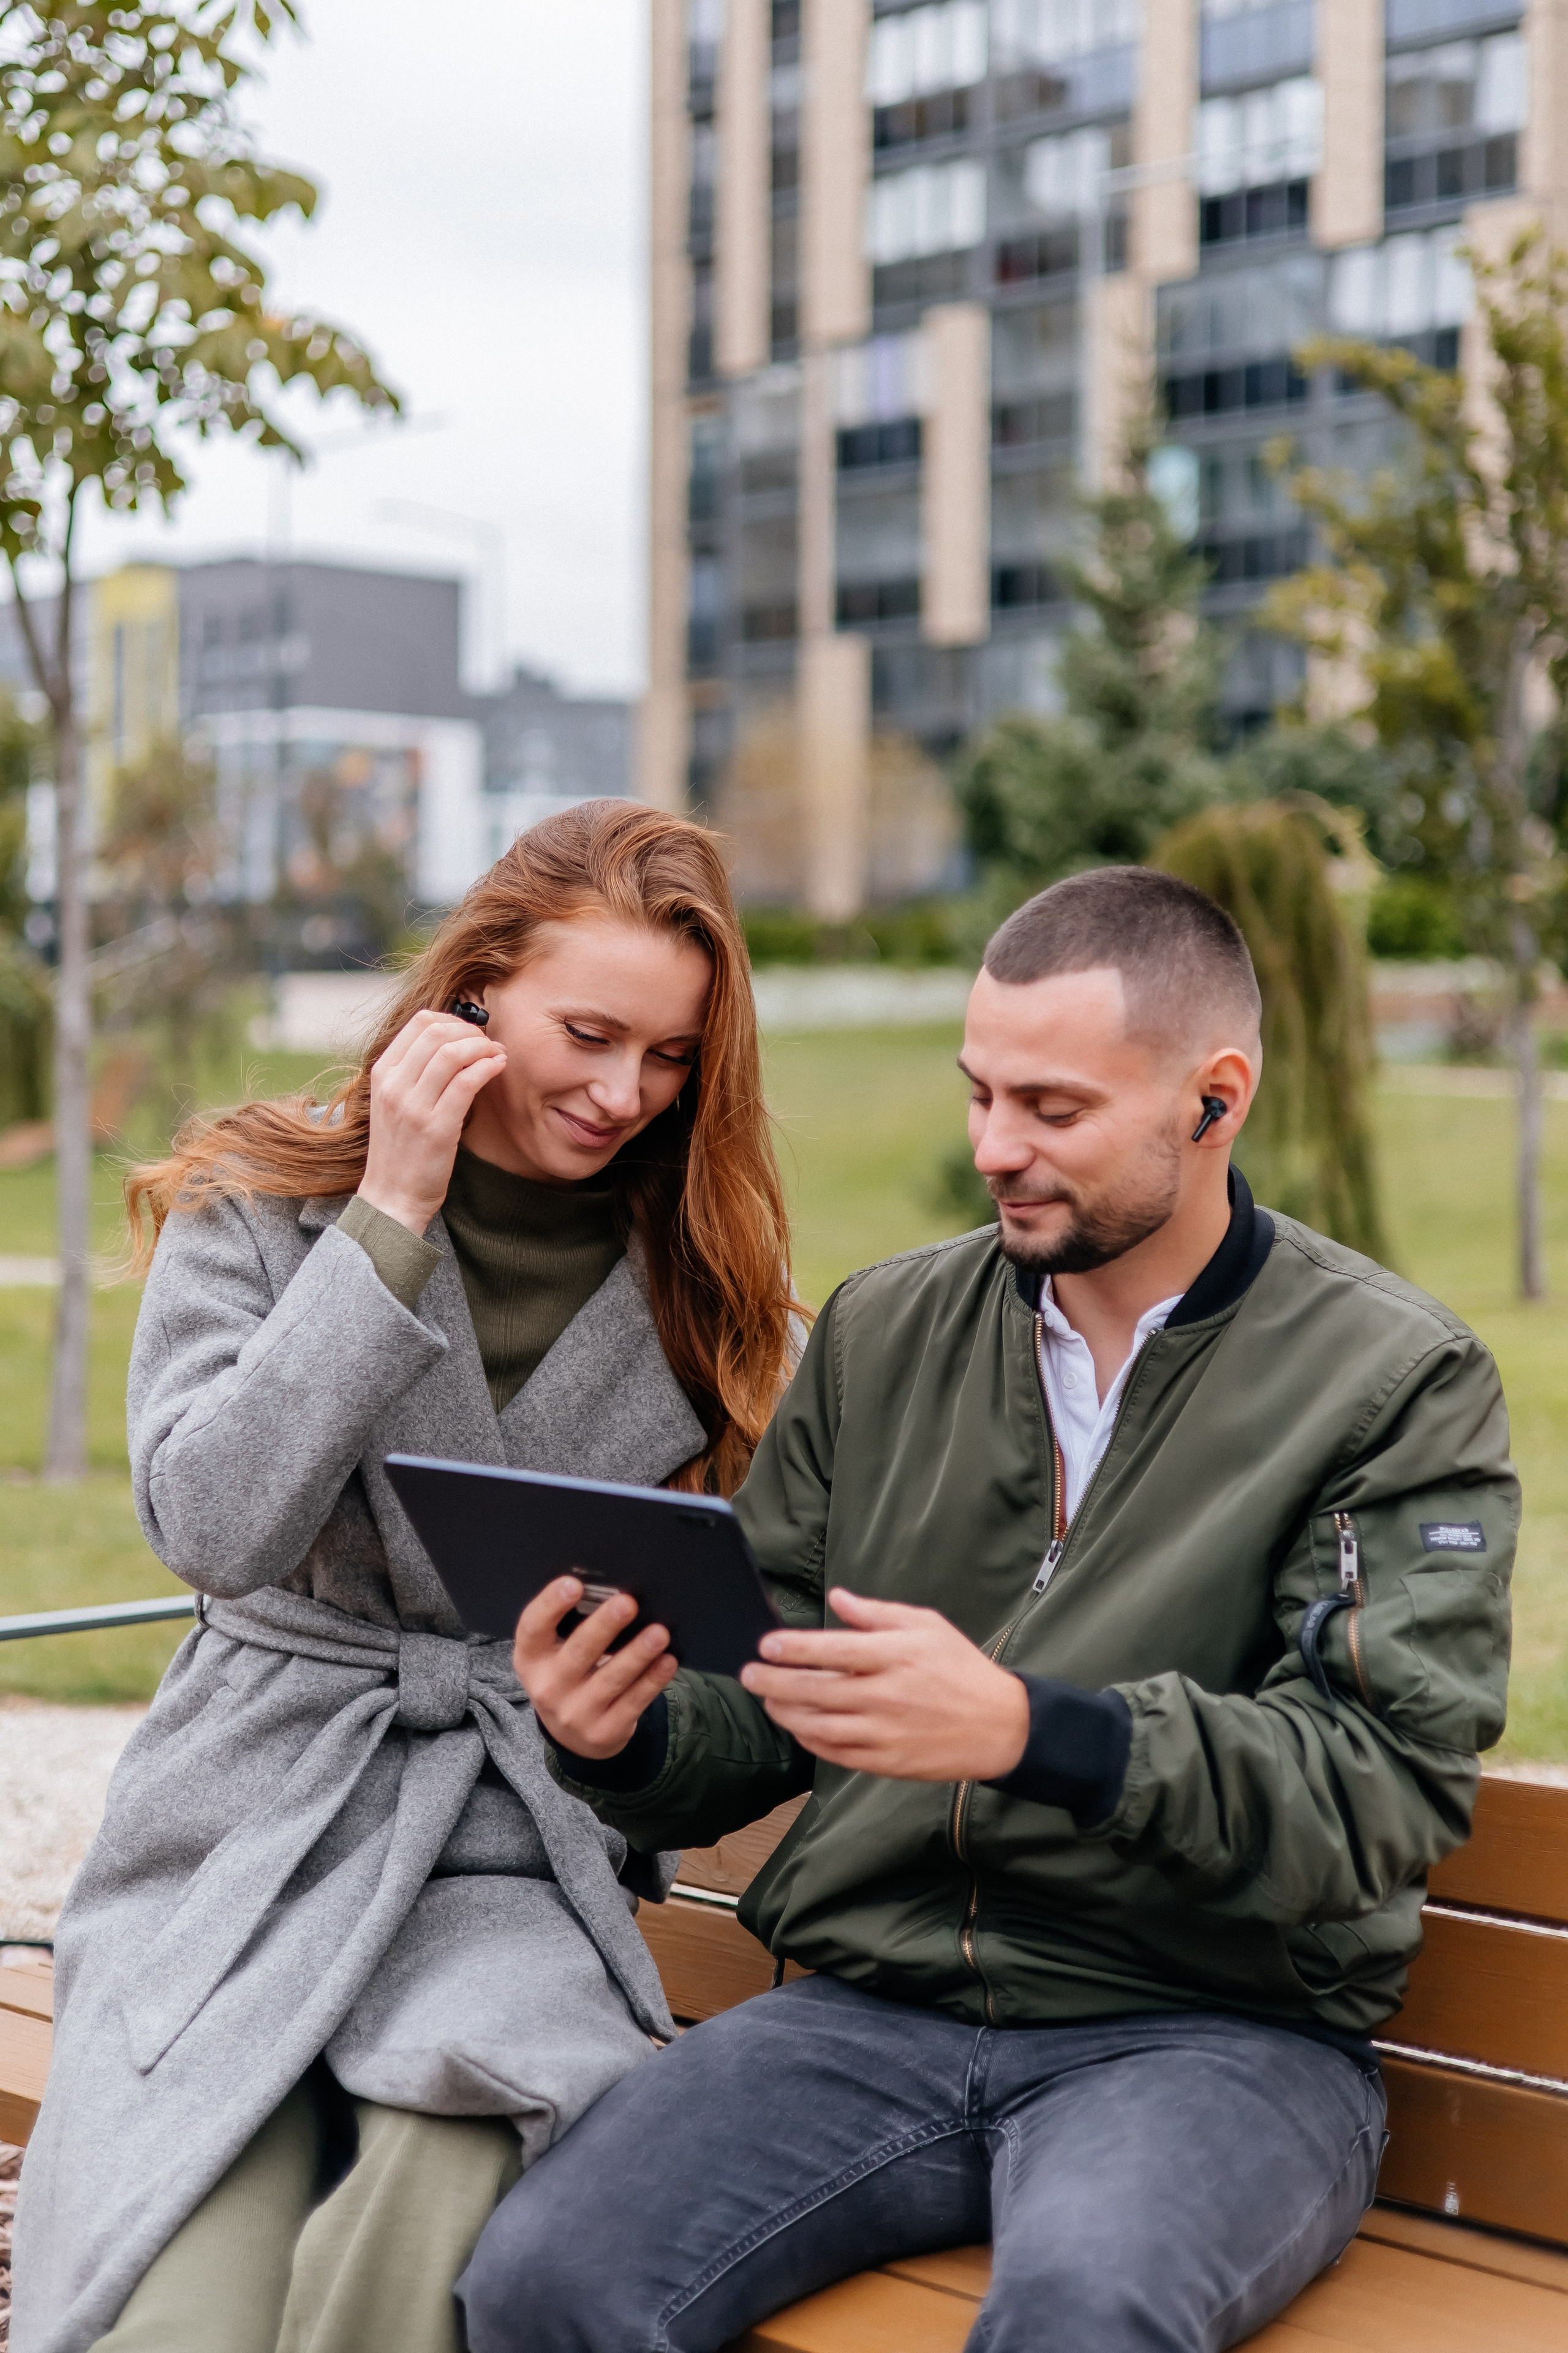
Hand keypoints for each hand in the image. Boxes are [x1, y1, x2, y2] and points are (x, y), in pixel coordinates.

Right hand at [357, 1009, 507, 1233]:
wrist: (392, 1196)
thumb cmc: (400, 1148)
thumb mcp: (395, 1101)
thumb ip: (414, 1071)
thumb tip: (452, 1039)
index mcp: (382, 1073)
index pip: (419, 1022)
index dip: (454, 1020)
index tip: (471, 1032)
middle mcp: (393, 1085)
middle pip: (438, 1032)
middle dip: (472, 1031)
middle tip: (489, 1043)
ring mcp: (413, 1106)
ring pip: (453, 1053)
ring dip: (484, 1047)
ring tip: (498, 1054)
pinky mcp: (437, 1127)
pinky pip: (467, 1082)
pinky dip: (488, 1067)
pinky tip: (498, 1067)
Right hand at [513, 1577, 679, 1759]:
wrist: (571, 1734)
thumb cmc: (566, 1674)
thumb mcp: (553, 1654)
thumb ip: (570, 1625)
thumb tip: (609, 1590)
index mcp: (531, 1658)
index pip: (533, 1628)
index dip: (550, 1605)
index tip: (574, 1584)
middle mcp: (547, 1688)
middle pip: (578, 1652)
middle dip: (604, 1626)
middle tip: (627, 1603)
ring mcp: (575, 1714)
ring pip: (611, 1679)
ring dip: (637, 1654)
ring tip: (659, 1633)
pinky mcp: (604, 1732)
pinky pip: (633, 1702)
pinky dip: (652, 1680)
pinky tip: (667, 1661)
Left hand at [738, 1589, 1029, 1781]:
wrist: (1000, 1726)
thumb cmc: (961, 1669)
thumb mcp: (927, 1626)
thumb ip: (878, 1613)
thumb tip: (837, 1598)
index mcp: (895, 1656)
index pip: (832, 1650)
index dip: (793, 1648)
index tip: (766, 1645)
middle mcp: (885, 1695)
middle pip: (815, 1691)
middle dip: (773, 1683)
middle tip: (749, 1675)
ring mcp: (884, 1733)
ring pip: (819, 1726)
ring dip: (786, 1713)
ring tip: (768, 1700)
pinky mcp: (886, 1762)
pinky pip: (836, 1753)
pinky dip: (810, 1740)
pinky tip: (799, 1727)